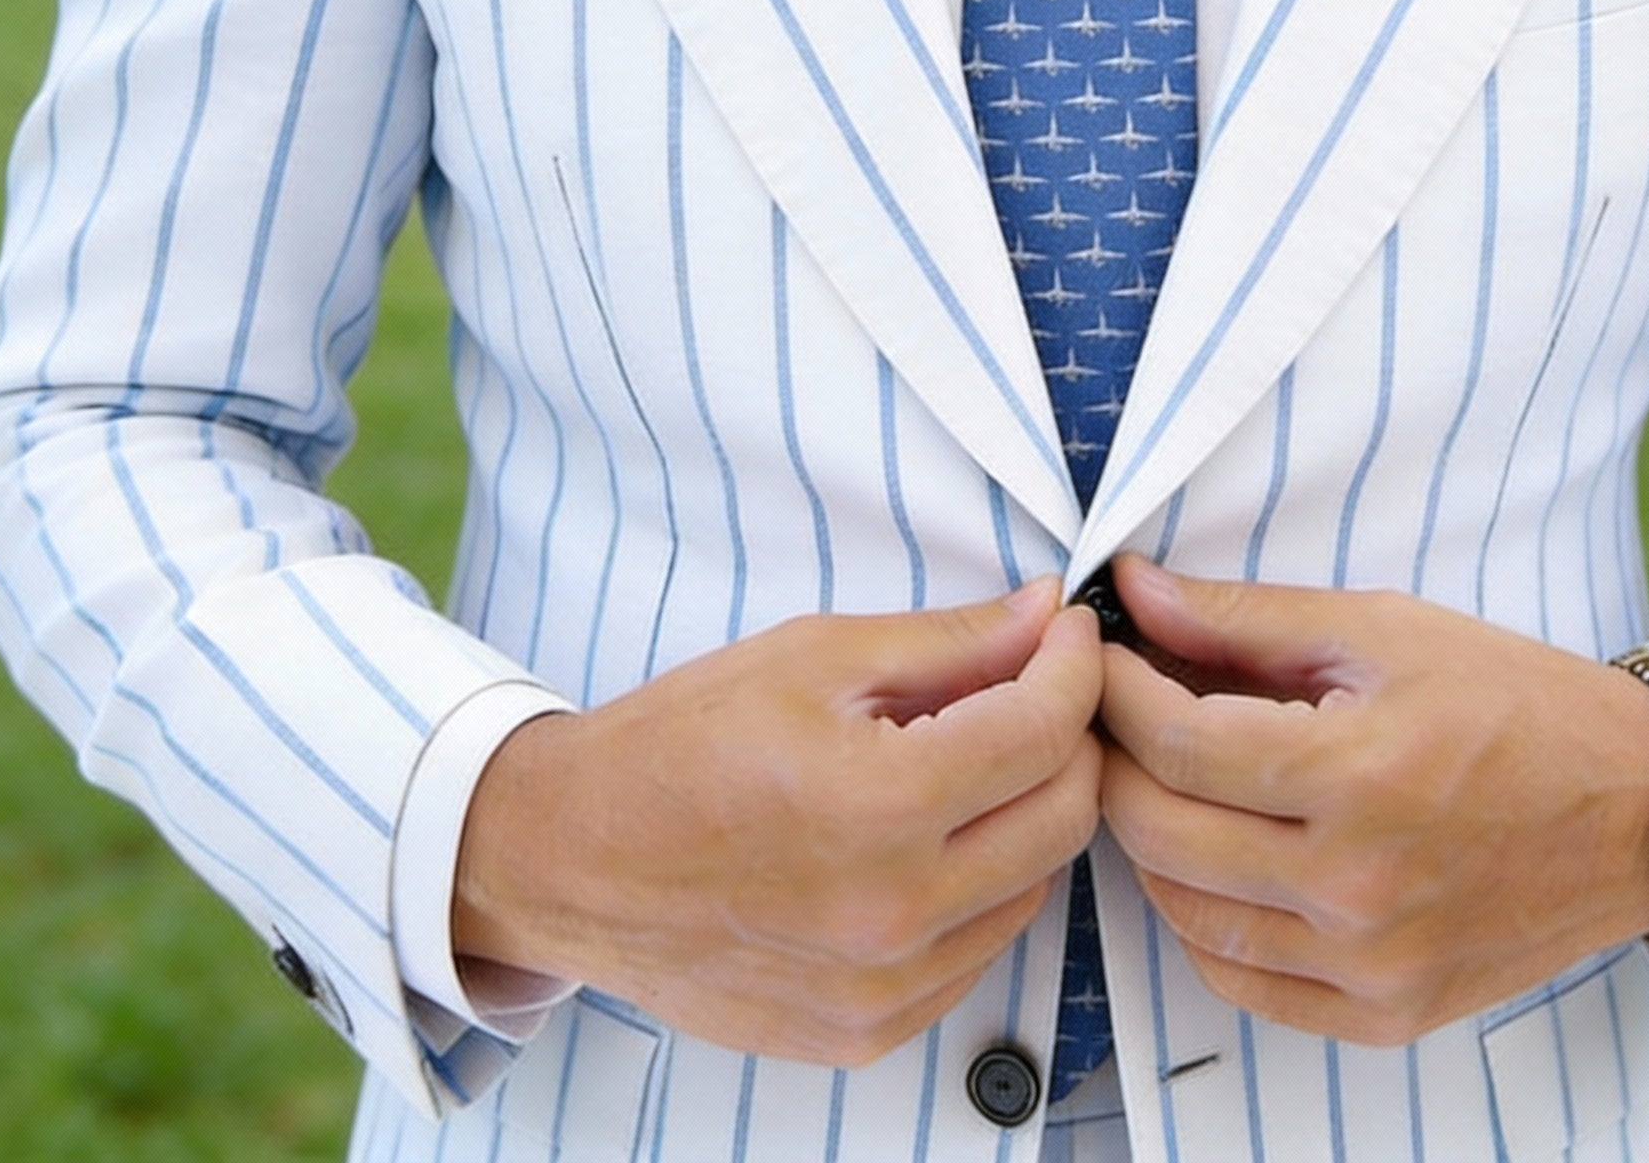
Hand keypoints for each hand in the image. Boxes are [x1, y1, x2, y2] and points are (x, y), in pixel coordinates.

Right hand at [453, 582, 1103, 1065]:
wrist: (574, 856)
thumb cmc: (678, 746)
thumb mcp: (813, 656)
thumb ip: (948, 641)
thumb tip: (1043, 616)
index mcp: (879, 803)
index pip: (1045, 729)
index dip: (1074, 664)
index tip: (1067, 633)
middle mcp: (893, 911)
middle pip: (1065, 815)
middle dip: (1069, 736)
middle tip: (1033, 689)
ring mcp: (883, 987)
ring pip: (1034, 888)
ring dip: (1027, 814)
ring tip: (969, 762)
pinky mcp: (867, 1031)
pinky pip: (978, 953)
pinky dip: (980, 888)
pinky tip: (929, 839)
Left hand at [1097, 557, 1648, 1046]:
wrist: (1639, 807)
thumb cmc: (1512, 701)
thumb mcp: (1380, 629)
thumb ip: (1244, 617)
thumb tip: (1134, 590)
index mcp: (1359, 776)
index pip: (1176, 745)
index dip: (1115, 693)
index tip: (1099, 655)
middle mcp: (1359, 886)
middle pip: (1161, 832)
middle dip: (1113, 760)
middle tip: (1111, 712)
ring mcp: (1372, 963)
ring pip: (1187, 914)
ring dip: (1147, 840)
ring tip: (1158, 778)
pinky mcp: (1389, 1012)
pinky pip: (1243, 982)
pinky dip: (1202, 922)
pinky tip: (1209, 862)